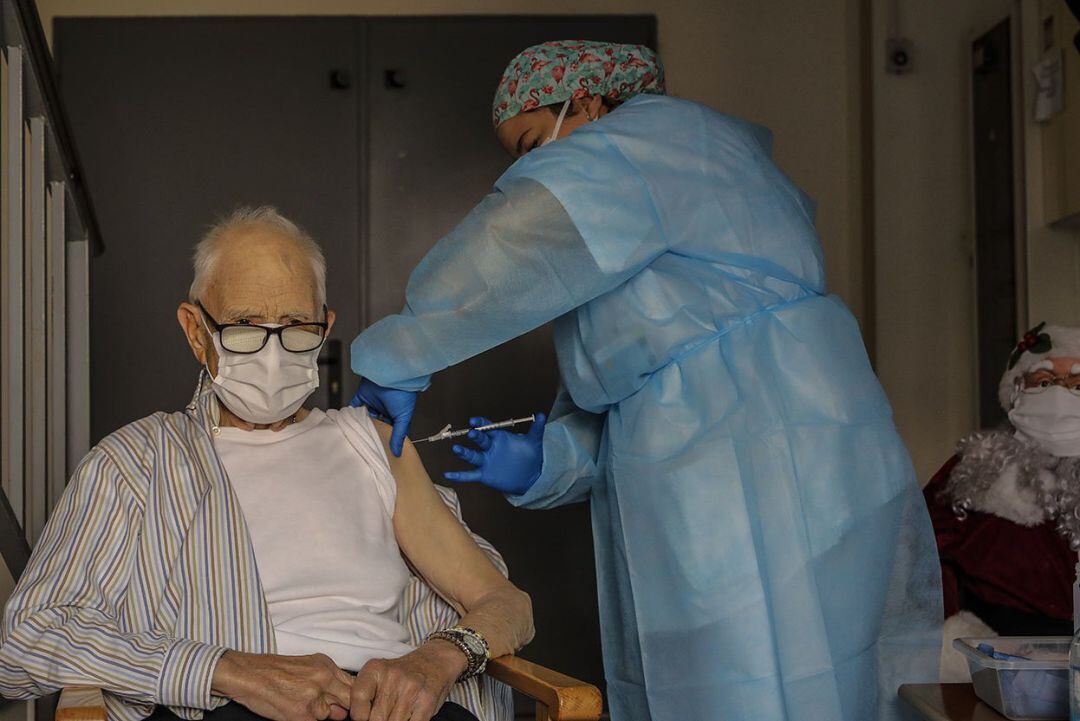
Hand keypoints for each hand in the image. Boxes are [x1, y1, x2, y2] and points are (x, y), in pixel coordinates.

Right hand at [211, 651, 352, 720]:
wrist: (248, 674)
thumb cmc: (274, 670)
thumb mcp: (307, 666)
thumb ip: (328, 683)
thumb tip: (341, 707)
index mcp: (327, 665)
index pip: (354, 685)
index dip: (354, 698)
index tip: (349, 704)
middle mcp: (324, 679)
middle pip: (350, 701)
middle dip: (342, 708)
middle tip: (329, 708)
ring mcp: (314, 697)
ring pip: (330, 716)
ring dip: (320, 715)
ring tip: (300, 704)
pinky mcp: (301, 714)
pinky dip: (306, 719)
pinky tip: (292, 710)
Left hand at [349, 641, 465, 720]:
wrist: (435, 661)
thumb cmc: (403, 673)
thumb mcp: (380, 675)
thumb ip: (365, 695)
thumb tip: (357, 719)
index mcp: (375, 669)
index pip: (357, 698)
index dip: (359, 715)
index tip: (364, 717)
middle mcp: (393, 677)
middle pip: (376, 718)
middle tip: (385, 715)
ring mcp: (411, 689)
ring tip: (396, 714)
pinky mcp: (426, 701)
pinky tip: (408, 717)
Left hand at [350, 379, 417, 456]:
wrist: (394, 377)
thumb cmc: (403, 396)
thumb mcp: (403, 419)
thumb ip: (398, 435)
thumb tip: (397, 453)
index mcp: (394, 416)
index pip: (387, 430)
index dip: (382, 439)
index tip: (376, 450)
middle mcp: (383, 409)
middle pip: (373, 423)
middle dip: (368, 431)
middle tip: (361, 444)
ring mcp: (373, 402)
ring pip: (363, 415)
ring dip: (358, 422)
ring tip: (352, 434)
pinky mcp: (363, 395)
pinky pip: (354, 404)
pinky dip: (350, 411)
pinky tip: (345, 420)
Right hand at [444, 415, 545, 494]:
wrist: (530, 475)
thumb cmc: (530, 456)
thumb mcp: (534, 442)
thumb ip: (537, 428)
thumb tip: (543, 415)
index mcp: (499, 437)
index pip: (488, 428)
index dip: (481, 424)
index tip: (475, 420)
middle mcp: (490, 448)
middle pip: (480, 440)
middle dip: (475, 436)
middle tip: (471, 432)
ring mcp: (485, 461)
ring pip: (472, 456)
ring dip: (464, 453)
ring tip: (456, 449)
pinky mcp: (484, 474)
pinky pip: (470, 475)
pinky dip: (459, 476)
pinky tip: (448, 475)